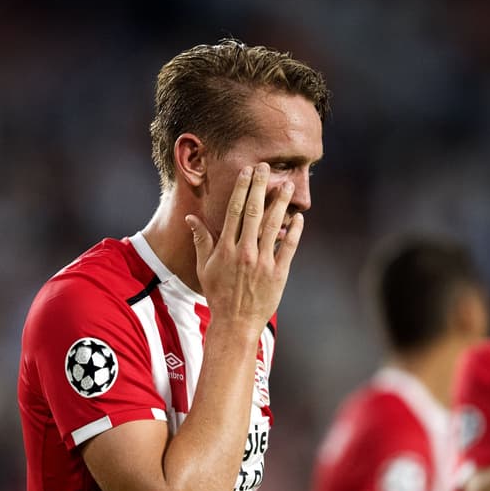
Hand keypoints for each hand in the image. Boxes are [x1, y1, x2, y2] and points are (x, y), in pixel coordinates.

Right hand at [184, 163, 302, 333]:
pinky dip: (294, 232)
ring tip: (288, 185)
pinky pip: (288, 248)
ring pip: (273, 226)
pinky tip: (299, 218)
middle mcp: (244, 252)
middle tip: (267, 167)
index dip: (242, 189)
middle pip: (254, 212)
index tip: (247, 171)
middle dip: (261, 187)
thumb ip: (201, 241)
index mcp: (226, 249)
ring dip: (281, 204)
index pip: (234, 211)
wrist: (235, 323)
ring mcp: (263, 263)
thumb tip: (190, 219)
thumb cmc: (217, 294)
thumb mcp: (203, 268)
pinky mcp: (278, 274)